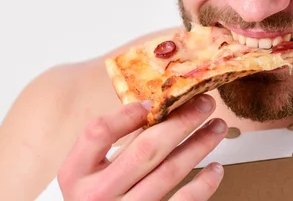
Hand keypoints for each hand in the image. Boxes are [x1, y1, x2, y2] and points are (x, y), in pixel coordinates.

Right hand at [57, 94, 227, 199]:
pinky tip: (216, 168)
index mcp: (75, 173)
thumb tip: (154, 106)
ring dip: (199, 145)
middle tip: (205, 103)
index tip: (154, 101)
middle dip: (181, 121)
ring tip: (217, 127)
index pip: (99, 132)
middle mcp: (98, 194)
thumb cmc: (93, 195)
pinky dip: (203, 184)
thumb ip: (110, 143)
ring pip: (169, 172)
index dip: (127, 113)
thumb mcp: (86, 170)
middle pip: (145, 150)